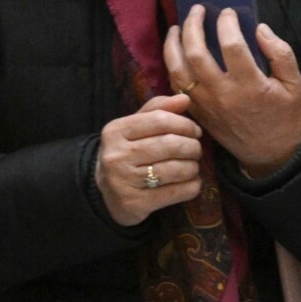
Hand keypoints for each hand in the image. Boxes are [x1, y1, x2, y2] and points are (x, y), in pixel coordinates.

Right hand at [96, 94, 205, 225]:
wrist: (104, 192)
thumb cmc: (127, 154)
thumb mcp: (135, 128)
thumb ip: (158, 110)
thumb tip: (185, 98)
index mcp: (116, 131)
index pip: (160, 120)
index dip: (185, 125)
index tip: (195, 131)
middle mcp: (117, 155)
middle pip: (171, 144)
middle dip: (192, 147)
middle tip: (196, 150)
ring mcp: (124, 181)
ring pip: (176, 169)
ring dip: (193, 167)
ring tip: (192, 167)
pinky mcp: (135, 203)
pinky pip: (176, 192)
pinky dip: (192, 186)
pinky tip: (191, 183)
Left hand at [161, 7, 300, 178]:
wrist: (272, 154)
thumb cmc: (286, 117)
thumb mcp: (296, 85)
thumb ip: (281, 54)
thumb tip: (261, 29)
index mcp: (250, 85)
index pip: (231, 45)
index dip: (227, 23)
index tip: (228, 13)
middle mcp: (223, 94)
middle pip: (195, 53)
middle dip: (194, 26)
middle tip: (198, 10)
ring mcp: (206, 104)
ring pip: (177, 69)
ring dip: (173, 44)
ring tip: (177, 27)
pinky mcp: (198, 112)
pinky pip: (176, 85)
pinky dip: (172, 65)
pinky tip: (176, 52)